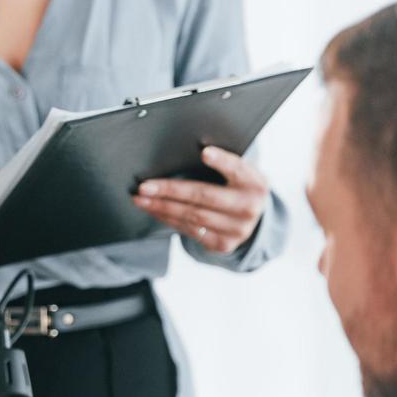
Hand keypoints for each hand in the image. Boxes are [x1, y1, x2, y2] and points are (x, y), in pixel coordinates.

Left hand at [134, 145, 268, 254]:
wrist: (253, 219)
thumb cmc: (237, 187)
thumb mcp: (239, 174)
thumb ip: (221, 165)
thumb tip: (189, 152)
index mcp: (255, 183)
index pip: (238, 168)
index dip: (221, 161)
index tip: (204, 152)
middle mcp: (249, 207)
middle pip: (204, 196)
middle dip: (170, 191)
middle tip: (144, 186)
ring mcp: (237, 230)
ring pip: (192, 216)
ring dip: (162, 207)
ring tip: (141, 199)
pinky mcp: (223, 244)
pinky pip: (190, 231)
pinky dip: (168, 219)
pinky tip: (154, 211)